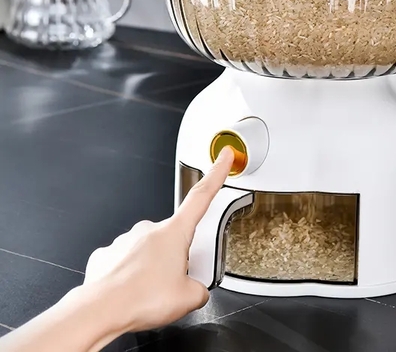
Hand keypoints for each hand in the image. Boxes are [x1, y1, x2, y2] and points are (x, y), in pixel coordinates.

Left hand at [84, 146, 233, 333]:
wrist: (100, 311)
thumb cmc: (141, 298)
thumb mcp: (188, 298)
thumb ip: (200, 289)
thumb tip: (197, 291)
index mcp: (175, 232)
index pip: (202, 195)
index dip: (216, 174)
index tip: (223, 157)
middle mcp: (150, 229)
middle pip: (174, 239)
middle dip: (177, 260)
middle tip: (173, 285)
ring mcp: (126, 240)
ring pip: (149, 253)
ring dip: (153, 271)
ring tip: (149, 295)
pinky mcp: (107, 255)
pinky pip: (125, 264)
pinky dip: (129, 279)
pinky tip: (129, 294)